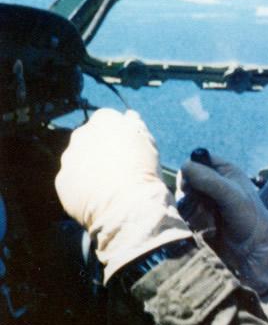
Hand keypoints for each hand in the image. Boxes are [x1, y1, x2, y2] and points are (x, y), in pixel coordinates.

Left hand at [55, 109, 191, 281]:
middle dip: (99, 149)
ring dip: (88, 168)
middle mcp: (81, 135)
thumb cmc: (144, 173)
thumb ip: (136, 126)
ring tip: (107, 187)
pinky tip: (96, 198)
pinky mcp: (62, 181)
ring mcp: (69, 158)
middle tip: (116, 169)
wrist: (129, 207)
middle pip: (88, 138)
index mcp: (104, 121)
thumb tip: (129, 116)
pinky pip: (71, 182)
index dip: (117, 134)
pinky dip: (81, 188)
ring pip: (77, 160)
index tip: (126, 148)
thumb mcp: (148, 143)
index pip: (107, 119)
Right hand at [179, 155, 267, 299]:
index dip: (192, 170)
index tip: (192, 184)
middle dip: (189, 191)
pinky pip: (185, 214)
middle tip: (201, 204)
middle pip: (187, 179)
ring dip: (191, 208)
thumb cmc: (250, 220)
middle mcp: (214, 183)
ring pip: (184, 197)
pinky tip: (204, 227)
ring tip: (207, 219)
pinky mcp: (201, 218)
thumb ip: (209, 180)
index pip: (198, 160)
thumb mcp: (231, 195)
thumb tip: (184, 167)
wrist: (255, 252)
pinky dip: (190, 219)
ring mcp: (207, 201)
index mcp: (225, 171)